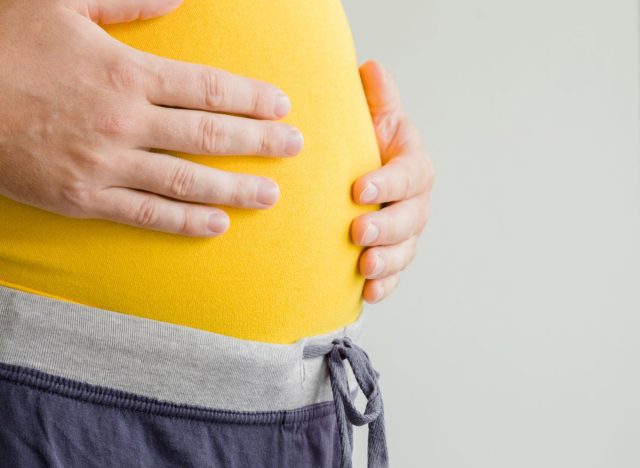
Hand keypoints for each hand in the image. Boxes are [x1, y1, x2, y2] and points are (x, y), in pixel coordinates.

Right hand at [0, 0, 303, 236]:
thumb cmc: (3, 43)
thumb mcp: (60, 2)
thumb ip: (126, 1)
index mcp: (126, 72)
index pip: (209, 89)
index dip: (252, 98)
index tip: (283, 106)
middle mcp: (125, 121)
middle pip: (210, 135)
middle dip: (260, 142)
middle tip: (295, 148)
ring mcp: (106, 164)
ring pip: (187, 181)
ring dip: (235, 189)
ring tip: (271, 194)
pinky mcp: (83, 197)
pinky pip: (146, 214)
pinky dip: (185, 223)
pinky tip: (217, 226)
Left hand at [352, 60, 434, 302]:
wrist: (362, 184)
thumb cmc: (367, 149)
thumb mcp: (373, 124)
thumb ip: (377, 101)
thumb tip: (370, 67)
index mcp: (412, 167)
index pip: (409, 175)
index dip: (388, 183)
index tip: (358, 189)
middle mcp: (415, 202)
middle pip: (412, 218)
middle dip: (387, 227)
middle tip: (359, 232)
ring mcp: (407, 232)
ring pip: (406, 250)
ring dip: (387, 261)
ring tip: (364, 266)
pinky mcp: (395, 256)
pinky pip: (396, 275)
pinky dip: (384, 286)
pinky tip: (367, 294)